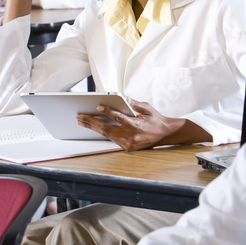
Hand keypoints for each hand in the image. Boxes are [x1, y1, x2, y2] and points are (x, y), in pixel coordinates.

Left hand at [76, 99, 211, 150]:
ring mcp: (128, 143)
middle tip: (80, 117)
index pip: (118, 117)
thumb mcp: (147, 108)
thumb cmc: (156, 119)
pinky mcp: (127, 148)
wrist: (165, 134)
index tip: (98, 107)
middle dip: (92, 122)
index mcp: (136, 125)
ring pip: (106, 135)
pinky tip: (93, 127)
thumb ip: (133, 103)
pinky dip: (102, 132)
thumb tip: (123, 96)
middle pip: (107, 128)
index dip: (107, 112)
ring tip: (82, 122)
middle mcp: (131, 135)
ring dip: (93, 127)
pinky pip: (111, 139)